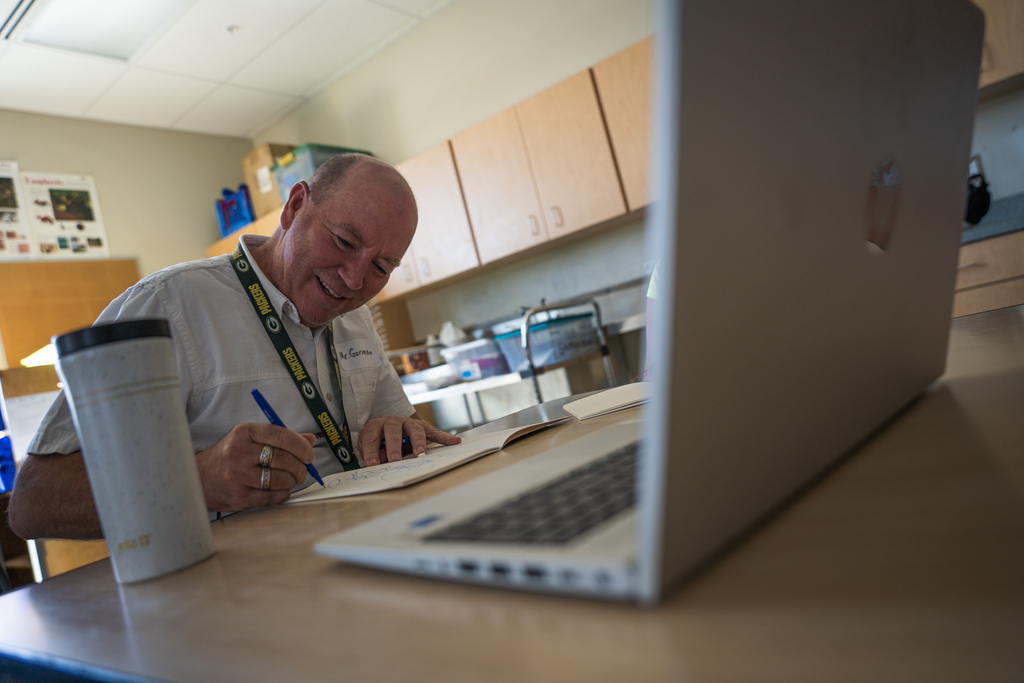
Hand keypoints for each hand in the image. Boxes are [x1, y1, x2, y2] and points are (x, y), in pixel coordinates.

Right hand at [195, 423, 315, 511]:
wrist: (200, 477)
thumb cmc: (230, 456)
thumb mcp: (250, 439)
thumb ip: (281, 438)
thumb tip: (310, 440)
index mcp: (245, 432)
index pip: (282, 436)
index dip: (301, 446)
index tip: (309, 454)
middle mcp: (239, 452)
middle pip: (284, 459)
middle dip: (300, 467)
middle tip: (302, 470)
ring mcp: (238, 475)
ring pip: (281, 480)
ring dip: (292, 481)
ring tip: (289, 479)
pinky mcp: (240, 496)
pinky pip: (273, 497)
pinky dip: (283, 494)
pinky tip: (279, 489)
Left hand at [359, 414, 460, 466]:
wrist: (387, 427)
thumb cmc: (377, 440)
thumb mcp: (370, 447)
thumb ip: (373, 454)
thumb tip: (380, 462)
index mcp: (376, 425)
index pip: (371, 437)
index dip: (371, 451)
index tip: (373, 465)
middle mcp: (392, 421)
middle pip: (393, 430)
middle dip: (394, 445)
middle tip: (395, 460)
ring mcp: (408, 423)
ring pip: (414, 429)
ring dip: (418, 441)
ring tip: (420, 453)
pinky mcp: (422, 427)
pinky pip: (433, 432)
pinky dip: (444, 437)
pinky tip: (454, 441)